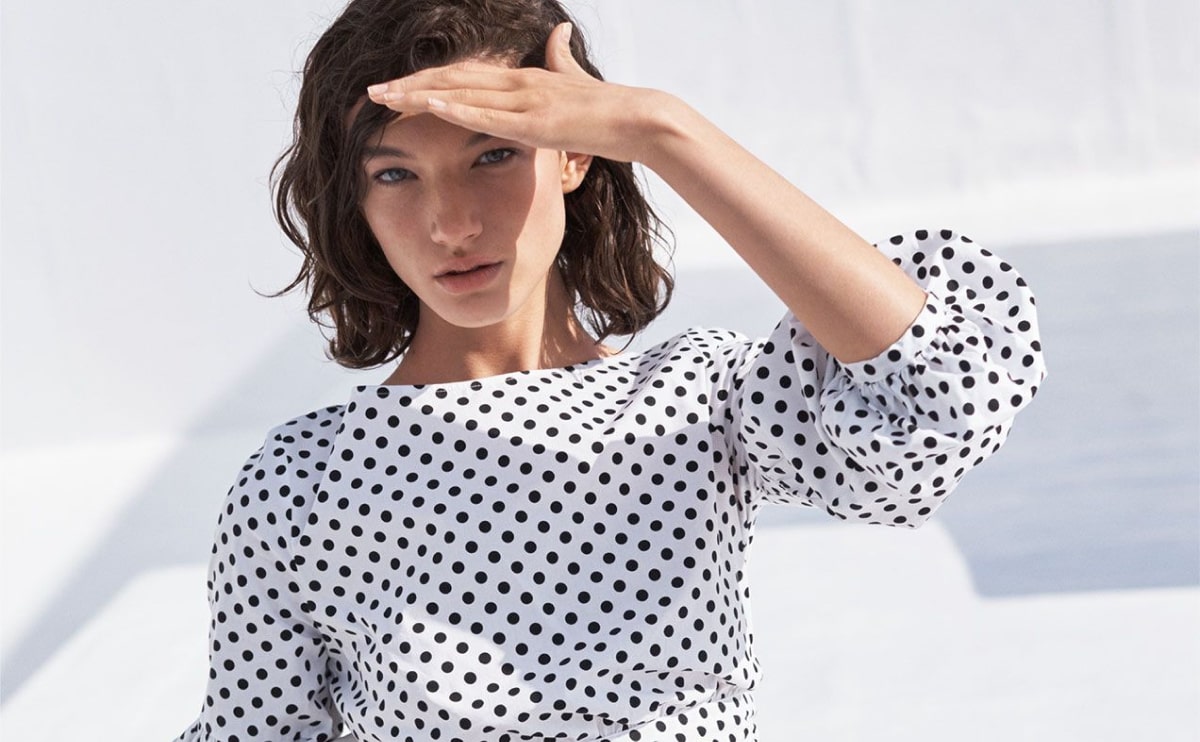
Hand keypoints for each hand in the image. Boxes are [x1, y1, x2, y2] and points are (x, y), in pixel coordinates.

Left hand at [365, 23, 658, 162]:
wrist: (639, 118)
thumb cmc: (609, 110)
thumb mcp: (577, 82)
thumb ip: (562, 59)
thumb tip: (559, 31)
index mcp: (525, 79)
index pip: (466, 77)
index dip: (430, 81)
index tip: (398, 88)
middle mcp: (518, 84)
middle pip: (453, 81)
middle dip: (410, 87)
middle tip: (372, 92)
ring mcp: (525, 101)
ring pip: (461, 94)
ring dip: (419, 97)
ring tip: (383, 100)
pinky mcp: (535, 121)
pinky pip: (487, 114)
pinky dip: (456, 108)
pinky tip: (429, 106)